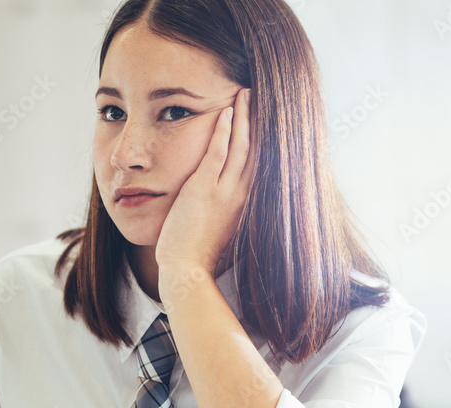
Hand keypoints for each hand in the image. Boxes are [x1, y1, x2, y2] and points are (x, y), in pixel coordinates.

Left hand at [155, 88, 254, 281]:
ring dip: (243, 116)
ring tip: (245, 93)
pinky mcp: (204, 190)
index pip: (257, 163)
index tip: (263, 118)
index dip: (261, 137)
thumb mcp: (220, 228)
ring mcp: (224, 191)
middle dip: (258, 119)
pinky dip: (224, 130)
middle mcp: (240, 194)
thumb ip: (225, 211)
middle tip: (258, 95)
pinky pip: (218, 152)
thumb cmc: (198, 254)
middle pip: (255, 148)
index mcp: (244, 202)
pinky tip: (226, 111)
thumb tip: (223, 206)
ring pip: (240, 145)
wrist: (187, 270)